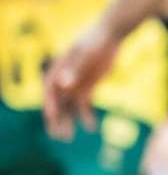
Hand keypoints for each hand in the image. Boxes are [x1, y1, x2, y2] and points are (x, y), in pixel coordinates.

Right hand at [43, 24, 121, 139]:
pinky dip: (87, 117)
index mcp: (57, 71)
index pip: (49, 92)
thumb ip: (76, 68)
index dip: (50, 105)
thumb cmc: (95, 41)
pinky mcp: (88, 88)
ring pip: (68, 108)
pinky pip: (84, 106)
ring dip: (68, 122)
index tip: (52, 117)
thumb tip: (65, 85)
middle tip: (59, 136)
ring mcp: (75, 86)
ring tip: (68, 138)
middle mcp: (63, 81)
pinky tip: (91, 128)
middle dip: (56, 120)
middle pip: (57, 104)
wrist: (110, 36)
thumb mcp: (86, 53)